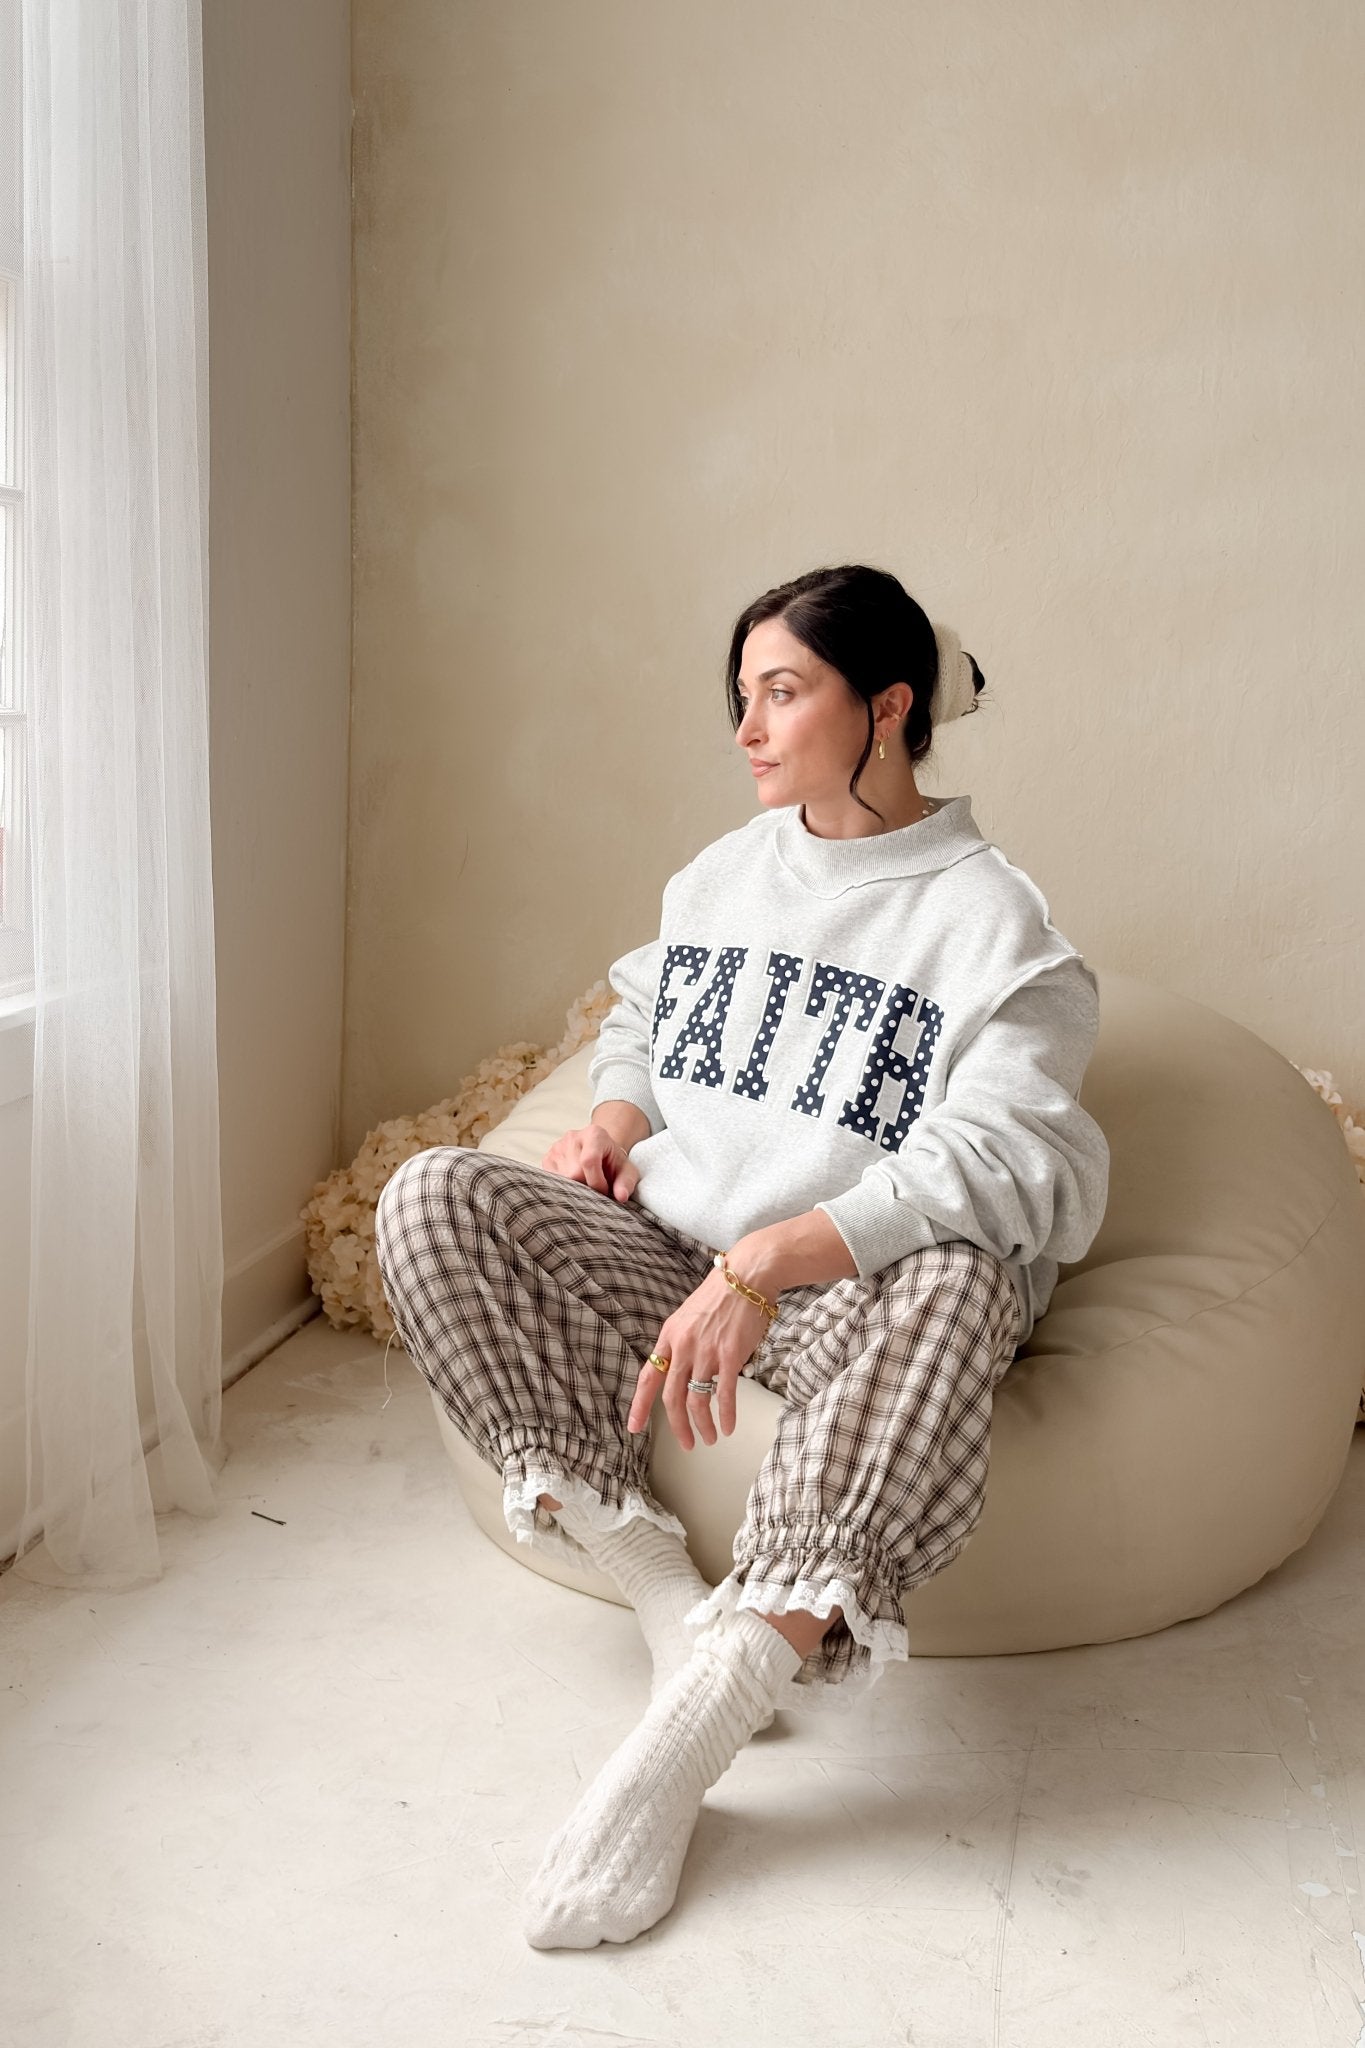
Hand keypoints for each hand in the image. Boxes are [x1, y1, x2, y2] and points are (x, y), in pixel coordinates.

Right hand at [540, 1121, 639, 1203]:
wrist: (601, 1152)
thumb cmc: (613, 1163)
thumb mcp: (626, 1171)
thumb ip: (626, 1183)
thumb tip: (621, 1196)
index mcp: (594, 1134)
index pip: (589, 1161)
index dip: (596, 1182)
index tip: (604, 1190)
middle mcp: (573, 1137)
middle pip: (574, 1173)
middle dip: (586, 1187)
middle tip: (596, 1189)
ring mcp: (557, 1147)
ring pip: (562, 1179)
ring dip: (575, 1189)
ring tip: (586, 1184)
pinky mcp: (548, 1159)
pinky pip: (552, 1181)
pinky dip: (565, 1187)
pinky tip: (575, 1184)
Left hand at [627, 1264, 770, 1448]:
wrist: (747, 1276)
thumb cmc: (722, 1295)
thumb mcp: (689, 1317)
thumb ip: (684, 1345)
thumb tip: (691, 1376)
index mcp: (669, 1336)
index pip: (648, 1377)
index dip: (640, 1405)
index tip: (635, 1427)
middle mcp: (683, 1347)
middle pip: (672, 1397)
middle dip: (678, 1426)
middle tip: (686, 1444)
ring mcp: (706, 1352)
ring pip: (697, 1400)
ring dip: (702, 1425)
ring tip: (709, 1438)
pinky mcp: (730, 1355)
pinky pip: (725, 1394)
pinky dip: (726, 1414)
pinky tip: (728, 1426)